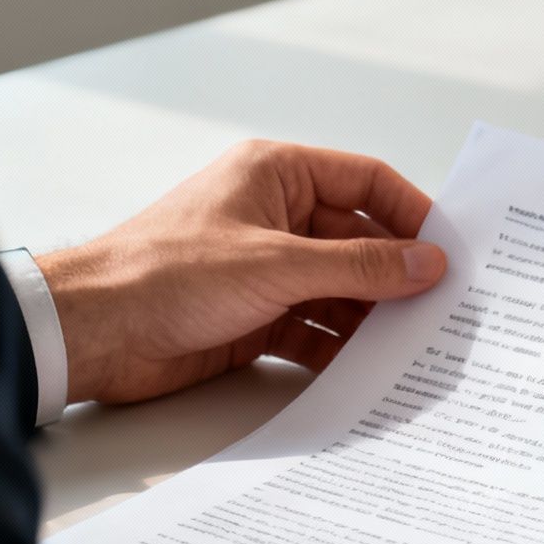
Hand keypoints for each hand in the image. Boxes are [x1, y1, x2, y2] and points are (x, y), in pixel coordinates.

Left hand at [35, 140, 447, 406]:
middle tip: (444, 306)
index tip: (450, 250)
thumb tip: (428, 262)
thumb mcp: (278, 265)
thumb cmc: (163, 274)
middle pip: (358, 240)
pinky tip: (370, 368)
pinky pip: (315, 327)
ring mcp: (265, 269)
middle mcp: (274, 216)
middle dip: (397, 274)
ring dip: (372, 316)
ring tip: (415, 343)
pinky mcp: (254, 316)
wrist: (93, 333)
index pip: (366, 182)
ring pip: (340, 289)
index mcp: (276, 174)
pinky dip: (341, 347)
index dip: (411, 213)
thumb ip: (359, 265)